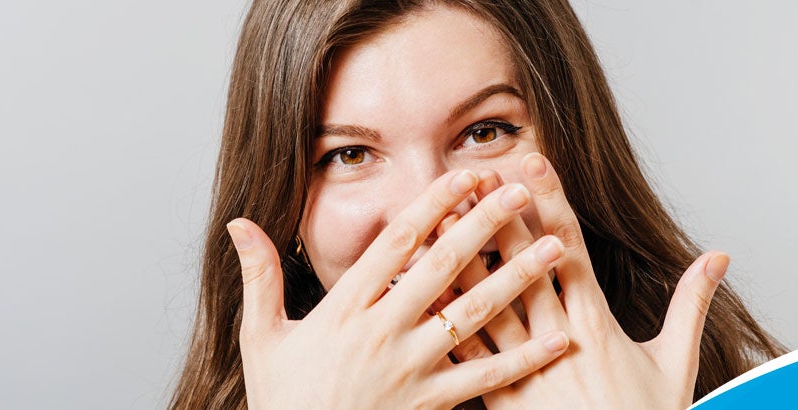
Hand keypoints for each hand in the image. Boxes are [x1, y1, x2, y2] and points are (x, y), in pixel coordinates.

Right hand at [227, 169, 571, 408]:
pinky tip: (557, 337)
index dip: (432, 204)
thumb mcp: (260, 338)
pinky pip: (484, 380)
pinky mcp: (429, 406)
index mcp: (345, 309)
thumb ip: (260, 277)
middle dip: (485, 225)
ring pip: (472, 315)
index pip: (396, 243)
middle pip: (443, 266)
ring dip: (517, 278)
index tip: (463, 175)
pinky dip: (523, 359)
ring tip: (556, 247)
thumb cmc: (282, 401)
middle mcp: (382, 333)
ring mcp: (410, 370)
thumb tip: (239, 222)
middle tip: (520, 191)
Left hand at [450, 155, 729, 408]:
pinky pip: (469, 358)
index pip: (571, 251)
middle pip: (524, 269)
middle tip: (479, 176)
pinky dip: (446, 324)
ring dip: (464, 263)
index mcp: (598, 328)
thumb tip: (717, 256)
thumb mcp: (676, 364)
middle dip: (501, 219)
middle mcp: (559, 344)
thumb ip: (690, 305)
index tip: (535, 164)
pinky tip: (424, 297)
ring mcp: (528, 373)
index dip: (552, 204)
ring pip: (488, 308)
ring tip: (440, 225)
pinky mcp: (504, 403)